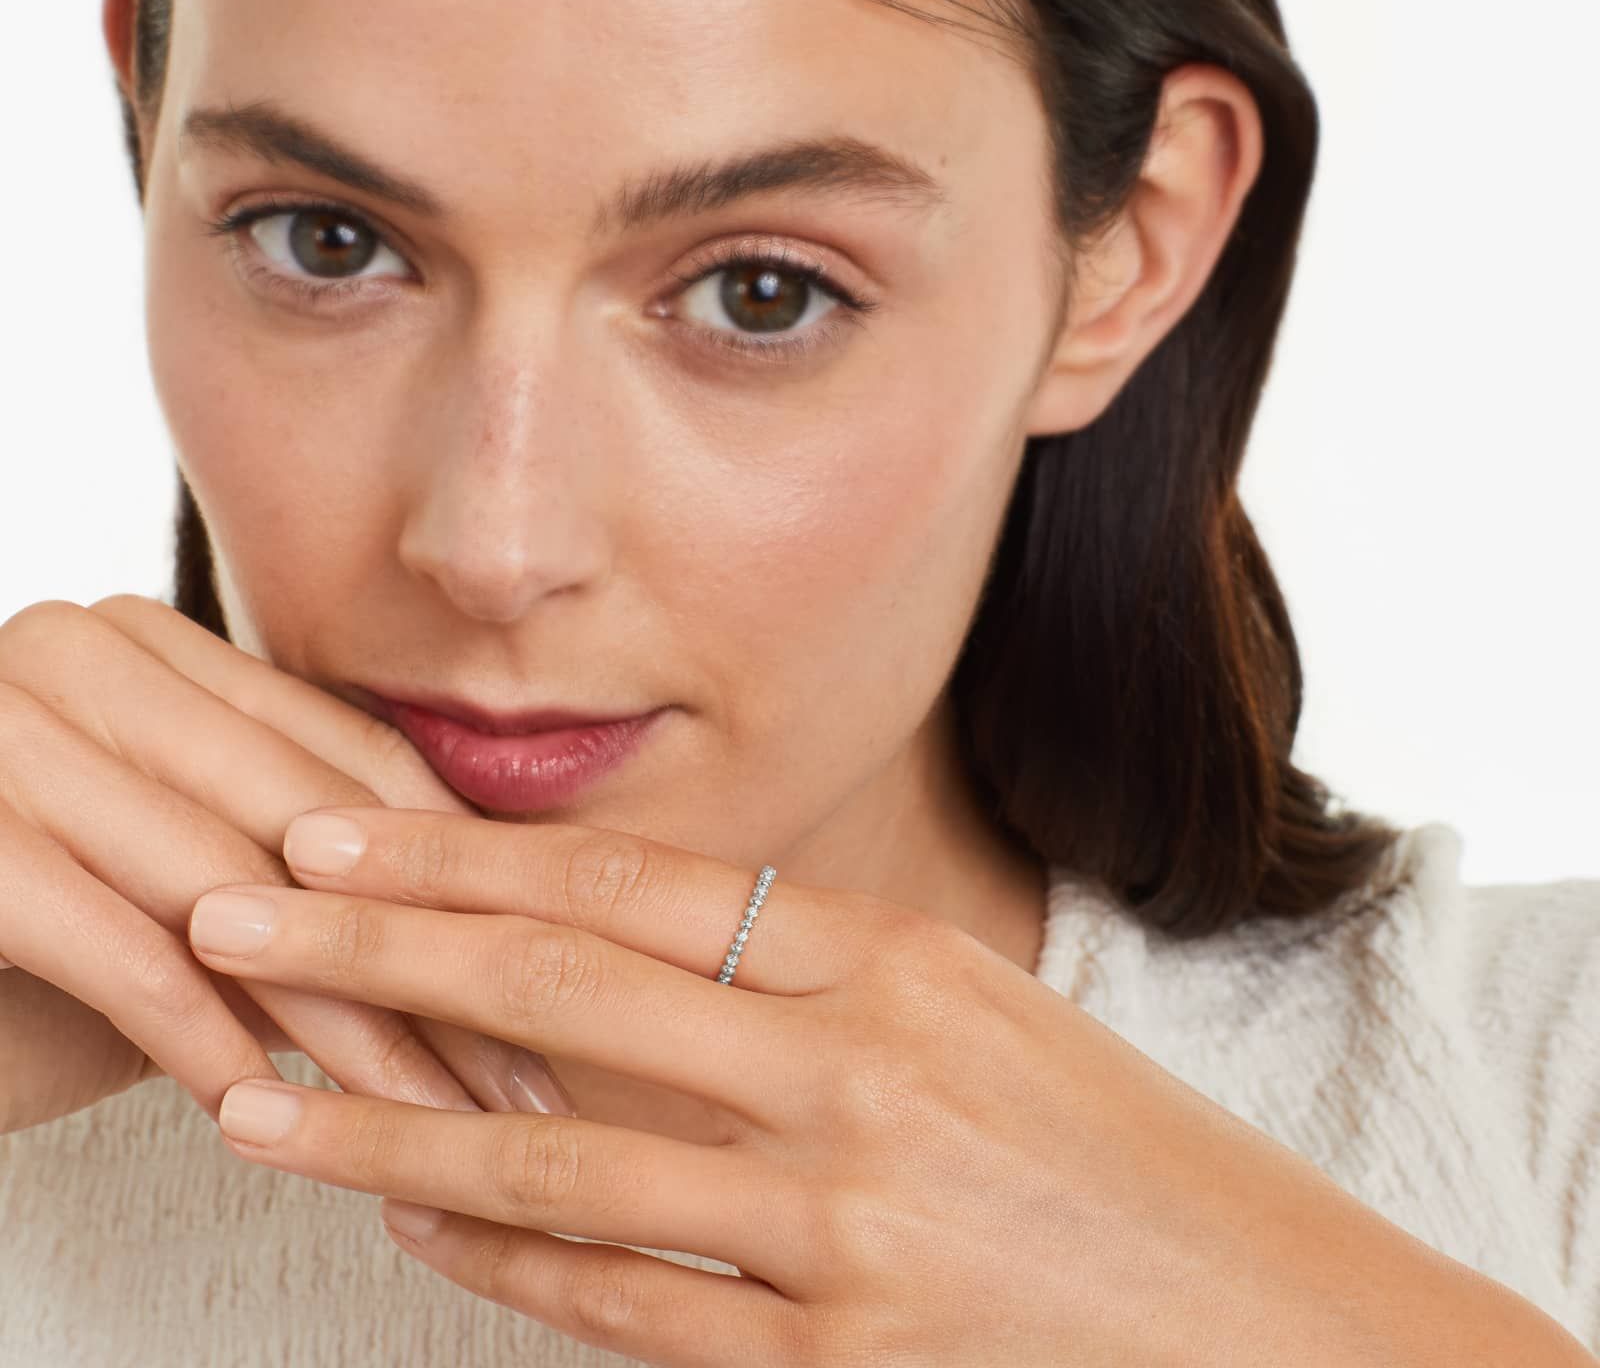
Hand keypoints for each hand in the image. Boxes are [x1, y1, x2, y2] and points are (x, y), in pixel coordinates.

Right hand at [0, 595, 561, 1133]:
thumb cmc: (45, 936)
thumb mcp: (194, 872)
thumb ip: (311, 854)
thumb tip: (509, 898)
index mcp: (153, 643)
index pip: (346, 752)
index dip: (456, 866)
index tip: (547, 961)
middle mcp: (76, 654)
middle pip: (304, 820)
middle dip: (422, 957)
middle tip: (515, 1067)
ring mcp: (4, 732)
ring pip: (228, 891)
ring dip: (341, 1020)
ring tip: (429, 1113)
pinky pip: (117, 950)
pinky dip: (201, 1037)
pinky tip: (269, 1109)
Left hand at [185, 804, 1452, 1367]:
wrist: (1279, 1337)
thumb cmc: (1122, 1163)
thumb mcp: (980, 1020)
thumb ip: (813, 983)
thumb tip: (632, 953)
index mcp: (896, 963)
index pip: (637, 882)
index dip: (471, 857)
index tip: (339, 835)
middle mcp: (854, 1075)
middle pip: (566, 989)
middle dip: (380, 951)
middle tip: (237, 919)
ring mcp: (838, 1230)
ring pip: (553, 1163)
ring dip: (386, 1134)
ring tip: (256, 1105)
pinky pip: (622, 1311)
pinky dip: (501, 1273)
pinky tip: (416, 1241)